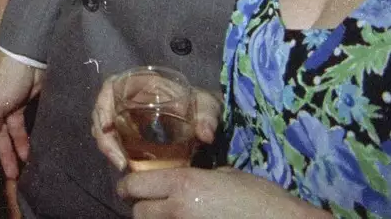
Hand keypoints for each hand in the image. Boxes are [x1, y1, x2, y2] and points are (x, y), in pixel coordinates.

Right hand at [92, 82, 219, 171]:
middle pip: (104, 112)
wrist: (205, 119)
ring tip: (123, 165)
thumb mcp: (206, 105)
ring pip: (108, 129)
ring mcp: (129, 116)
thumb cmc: (200, 104)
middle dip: (105, 137)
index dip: (102, 105)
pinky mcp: (132, 133)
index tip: (107, 127)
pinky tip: (127, 166)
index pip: (111, 86)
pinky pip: (117, 140)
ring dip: (109, 147)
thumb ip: (207, 116)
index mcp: (141, 83)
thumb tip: (206, 135)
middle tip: (118, 159)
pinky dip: (118, 152)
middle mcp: (129, 98)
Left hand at [118, 166, 322, 218]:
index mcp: (182, 183)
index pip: (133, 185)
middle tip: (149, 206)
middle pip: (138, 213)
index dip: (128, 187)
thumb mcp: (227, 176)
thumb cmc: (262, 198)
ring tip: (167, 216)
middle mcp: (177, 209)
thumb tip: (187, 182)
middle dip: (141, 209)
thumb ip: (200, 177)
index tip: (130, 188)